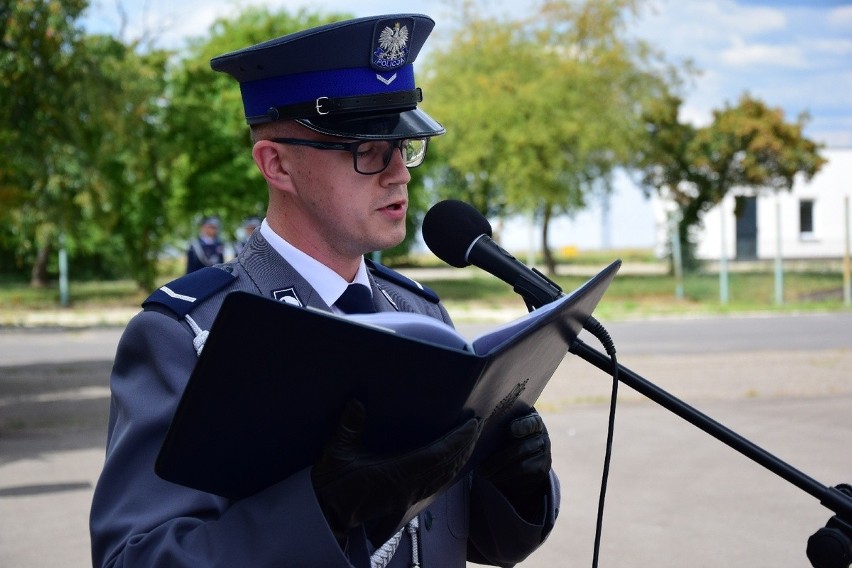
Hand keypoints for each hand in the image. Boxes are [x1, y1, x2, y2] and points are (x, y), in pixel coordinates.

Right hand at [312, 400, 479, 543]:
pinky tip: (452, 465)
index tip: (470, 425)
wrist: (328, 515)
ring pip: (444, 478)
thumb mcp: (337, 453)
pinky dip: (449, 473)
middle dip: (464, 446)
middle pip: (447, 466)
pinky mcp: (405, 503)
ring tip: (469, 443)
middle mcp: (409, 488)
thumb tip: (356, 403)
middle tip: (476, 427)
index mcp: (397, 474)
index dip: (457, 440)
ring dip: (459, 459)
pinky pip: (436, 487)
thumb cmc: (332, 484)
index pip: (437, 455)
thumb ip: (349, 428)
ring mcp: (408, 497)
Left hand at [477, 410, 551, 518]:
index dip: (523, 425)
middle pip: (522, 448)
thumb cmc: (508, 434)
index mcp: (533, 420)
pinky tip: (492, 477)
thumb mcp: (506, 426)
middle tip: (480, 467)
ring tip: (482, 473)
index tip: (511, 429)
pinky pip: (523, 476)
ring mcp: (544, 454)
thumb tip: (476, 426)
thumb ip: (499, 424)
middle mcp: (542, 436)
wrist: (526, 454)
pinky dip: (505, 477)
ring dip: (499, 471)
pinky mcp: (541, 470)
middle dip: (499, 459)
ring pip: (521, 465)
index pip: (532, 422)